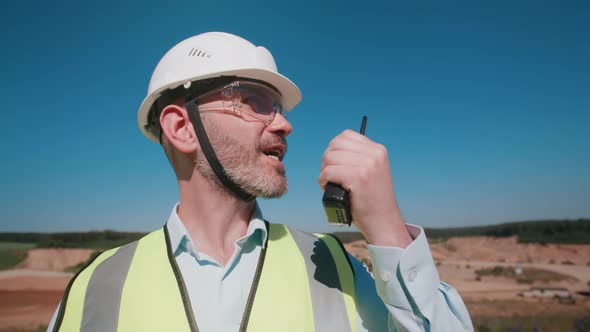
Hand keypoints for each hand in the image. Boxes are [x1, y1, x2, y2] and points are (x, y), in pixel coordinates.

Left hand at [318, 130, 411, 247]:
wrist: (384, 222)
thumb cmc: (372, 200)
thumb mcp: (372, 171)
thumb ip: (358, 158)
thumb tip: (332, 150)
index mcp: (377, 150)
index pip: (346, 135)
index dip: (334, 149)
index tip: (335, 164)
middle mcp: (374, 154)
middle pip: (335, 145)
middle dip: (327, 160)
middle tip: (329, 175)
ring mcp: (367, 165)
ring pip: (330, 158)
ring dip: (324, 171)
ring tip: (329, 182)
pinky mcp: (358, 178)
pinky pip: (329, 171)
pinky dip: (323, 180)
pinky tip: (327, 187)